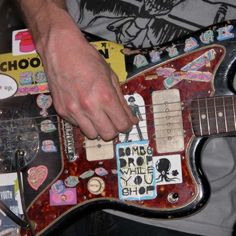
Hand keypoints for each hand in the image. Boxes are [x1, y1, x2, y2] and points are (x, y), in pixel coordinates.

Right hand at [37, 25, 136, 139]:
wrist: (61, 50)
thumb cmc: (88, 60)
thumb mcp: (111, 77)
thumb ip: (122, 101)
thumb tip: (131, 119)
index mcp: (105, 97)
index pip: (122, 125)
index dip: (127, 125)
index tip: (126, 122)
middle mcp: (89, 107)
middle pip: (108, 135)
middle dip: (114, 129)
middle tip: (112, 120)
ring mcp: (74, 110)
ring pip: (92, 135)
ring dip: (98, 128)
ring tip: (97, 115)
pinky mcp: (62, 111)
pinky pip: (77, 125)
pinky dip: (83, 121)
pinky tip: (82, 108)